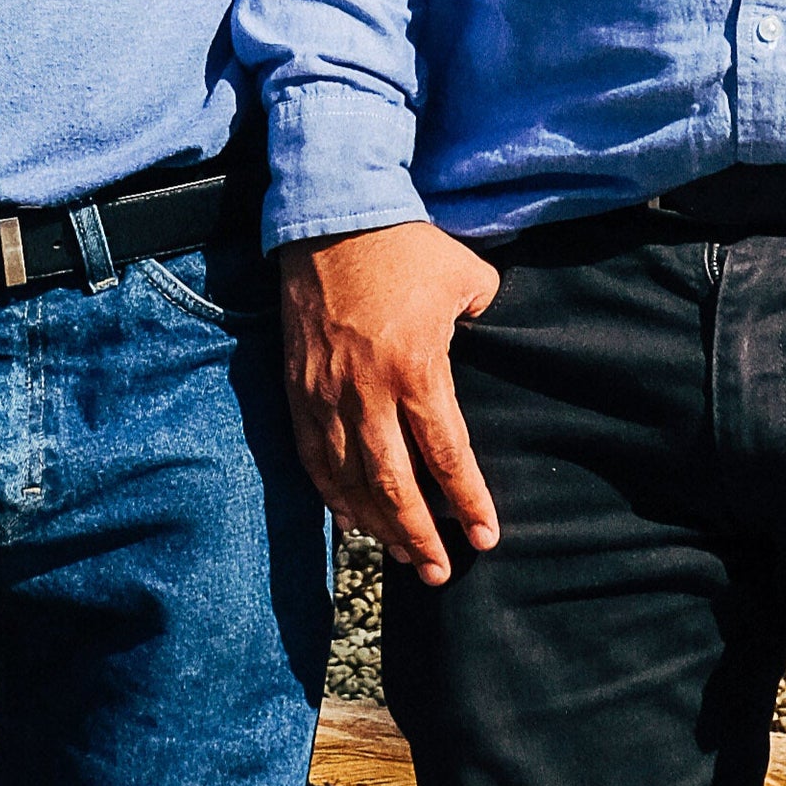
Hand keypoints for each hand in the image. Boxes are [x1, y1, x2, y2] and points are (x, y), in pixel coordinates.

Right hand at [284, 221, 504, 587]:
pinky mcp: (297, 385)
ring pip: (348, 480)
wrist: (331, 213)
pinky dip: (330, 493)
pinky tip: (348, 518)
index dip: (467, 503)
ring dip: (375, 525)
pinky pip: (311, 455)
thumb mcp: (467, 275)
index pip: (447, 456)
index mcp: (416, 369)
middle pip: (394, 486)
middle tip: (439, 572)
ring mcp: (327, 392)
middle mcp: (368, 392)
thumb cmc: (404, 243)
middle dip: (419, 537)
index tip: (485, 537)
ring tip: (399, 555)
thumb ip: (484, 312)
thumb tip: (487, 329)